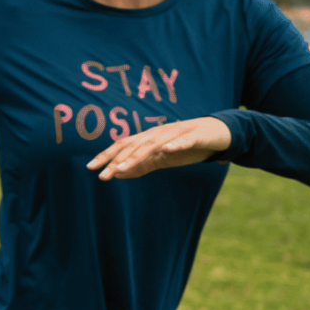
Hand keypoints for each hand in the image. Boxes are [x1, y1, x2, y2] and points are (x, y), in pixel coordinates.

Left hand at [85, 116, 232, 180]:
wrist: (218, 133)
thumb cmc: (187, 145)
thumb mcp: (162, 158)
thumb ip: (142, 165)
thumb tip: (118, 173)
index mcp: (149, 138)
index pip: (123, 146)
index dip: (107, 155)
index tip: (90, 168)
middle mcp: (158, 133)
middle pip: (134, 146)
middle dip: (117, 161)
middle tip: (103, 176)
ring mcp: (176, 133)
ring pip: (153, 144)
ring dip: (137, 156)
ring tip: (122, 168)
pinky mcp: (195, 136)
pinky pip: (183, 140)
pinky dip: (174, 144)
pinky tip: (166, 150)